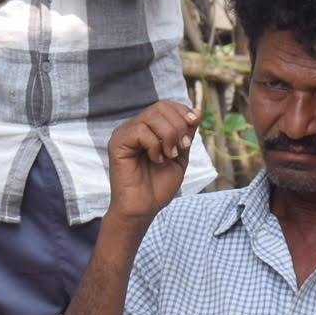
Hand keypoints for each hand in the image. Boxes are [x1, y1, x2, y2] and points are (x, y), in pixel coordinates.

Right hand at [106, 100, 197, 226]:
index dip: (183, 112)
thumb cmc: (159, 185)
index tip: (194, 126)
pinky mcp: (117, 143)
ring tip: (168, 156)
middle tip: (181, 148)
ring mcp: (124, 134)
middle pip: (161, 107)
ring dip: (169, 136)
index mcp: (147, 128)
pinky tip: (155, 160)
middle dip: (179, 126)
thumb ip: (186, 134)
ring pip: (152, 116)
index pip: (166, 105)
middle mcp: (134, 127)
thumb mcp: (180, 155)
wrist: (144, 208)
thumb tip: (198, 110)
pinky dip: (155, 146)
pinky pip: (142, 132)